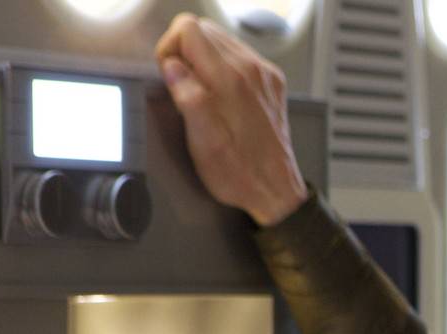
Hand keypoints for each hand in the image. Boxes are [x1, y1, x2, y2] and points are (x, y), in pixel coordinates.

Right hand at [154, 14, 308, 226]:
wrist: (277, 191)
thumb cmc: (240, 174)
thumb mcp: (203, 143)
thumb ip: (188, 98)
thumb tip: (172, 67)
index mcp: (230, 80)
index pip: (187, 29)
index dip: (169, 49)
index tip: (170, 74)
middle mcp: (251, 70)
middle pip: (204, 30)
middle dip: (185, 52)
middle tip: (185, 87)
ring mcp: (264, 74)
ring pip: (221, 41)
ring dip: (204, 60)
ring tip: (204, 95)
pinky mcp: (271, 82)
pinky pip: (239, 56)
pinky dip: (224, 68)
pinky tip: (223, 97)